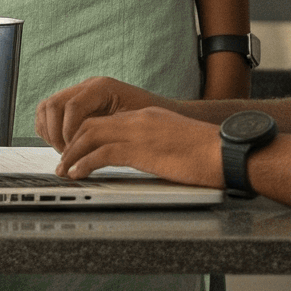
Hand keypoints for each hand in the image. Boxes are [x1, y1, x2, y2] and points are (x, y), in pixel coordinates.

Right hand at [35, 76, 154, 152]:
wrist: (161, 112)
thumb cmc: (152, 119)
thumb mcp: (133, 124)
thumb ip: (108, 133)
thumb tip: (87, 151)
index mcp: (101, 87)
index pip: (72, 106)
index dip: (68, 131)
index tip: (73, 151)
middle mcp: (87, 87)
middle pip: (53, 104)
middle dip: (55, 134)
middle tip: (67, 154)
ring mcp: (79, 93)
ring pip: (46, 107)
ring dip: (50, 132)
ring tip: (64, 150)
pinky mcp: (75, 104)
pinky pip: (48, 112)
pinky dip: (48, 129)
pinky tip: (61, 144)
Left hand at [54, 104, 221, 184]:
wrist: (227, 152)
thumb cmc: (211, 153)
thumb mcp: (177, 143)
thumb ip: (157, 145)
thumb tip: (148, 158)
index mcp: (147, 116)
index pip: (106, 121)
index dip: (85, 136)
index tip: (76, 152)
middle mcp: (139, 119)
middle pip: (91, 125)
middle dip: (72, 144)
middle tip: (63, 162)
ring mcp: (139, 132)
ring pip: (90, 136)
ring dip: (72, 155)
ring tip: (65, 171)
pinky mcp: (141, 149)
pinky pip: (102, 153)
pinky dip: (84, 163)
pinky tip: (78, 173)